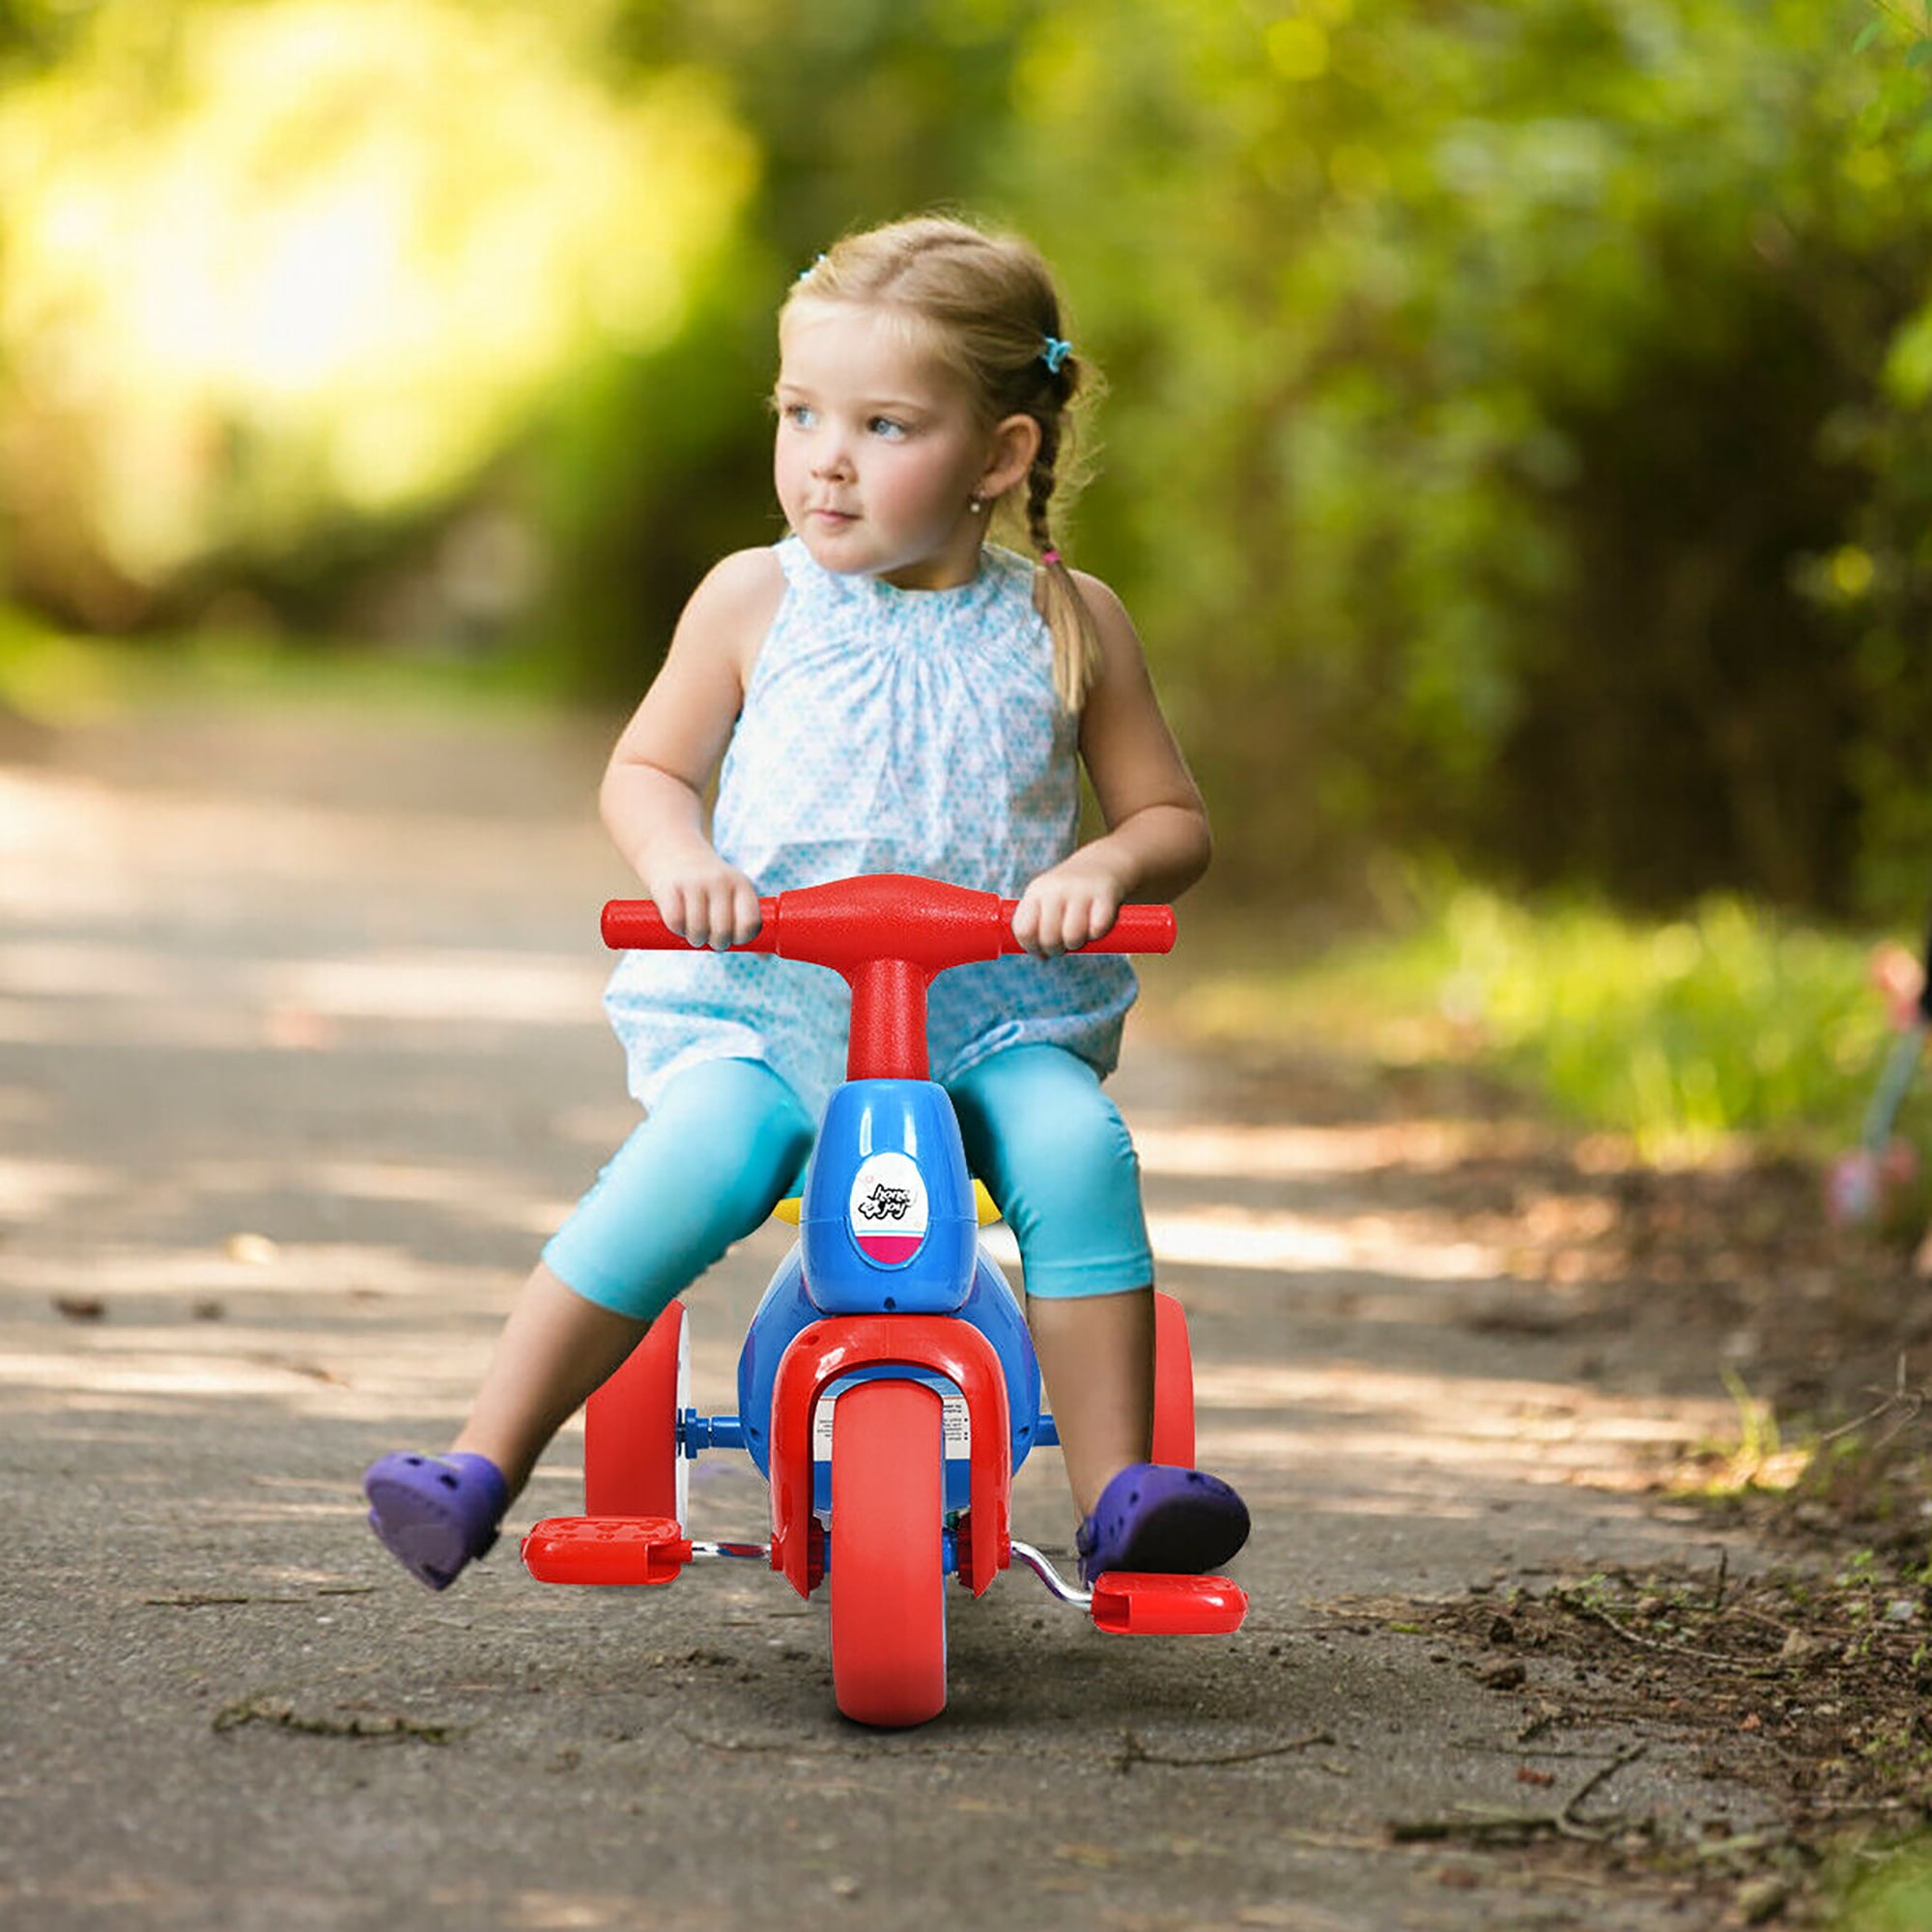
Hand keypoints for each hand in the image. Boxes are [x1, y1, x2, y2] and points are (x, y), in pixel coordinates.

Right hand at [648, 851, 761, 950]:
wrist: (673, 849)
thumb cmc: (710, 883)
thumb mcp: (734, 893)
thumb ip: (747, 923)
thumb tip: (765, 959)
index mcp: (742, 884)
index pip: (750, 924)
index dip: (741, 938)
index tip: (733, 937)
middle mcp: (721, 881)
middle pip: (723, 932)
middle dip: (716, 943)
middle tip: (710, 937)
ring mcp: (694, 882)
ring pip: (698, 931)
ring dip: (695, 939)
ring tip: (694, 931)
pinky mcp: (670, 886)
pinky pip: (676, 922)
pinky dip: (676, 929)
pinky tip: (678, 921)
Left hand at [1011, 859, 1125, 957]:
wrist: (1105, 861)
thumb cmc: (1070, 892)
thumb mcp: (1047, 900)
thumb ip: (1037, 927)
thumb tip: (1041, 956)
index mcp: (1036, 891)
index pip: (1023, 930)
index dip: (1031, 947)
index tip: (1041, 950)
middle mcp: (1055, 889)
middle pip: (1048, 937)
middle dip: (1056, 950)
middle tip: (1063, 944)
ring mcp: (1080, 890)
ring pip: (1072, 937)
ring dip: (1077, 944)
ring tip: (1080, 936)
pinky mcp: (1105, 894)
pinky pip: (1097, 928)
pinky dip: (1097, 934)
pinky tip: (1097, 926)